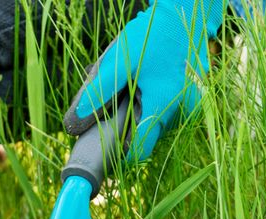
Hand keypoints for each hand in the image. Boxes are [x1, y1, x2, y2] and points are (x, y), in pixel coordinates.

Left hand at [64, 0, 223, 160]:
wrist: (184, 12)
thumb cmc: (150, 36)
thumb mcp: (117, 63)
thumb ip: (95, 95)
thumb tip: (72, 126)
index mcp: (163, 106)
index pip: (140, 151)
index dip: (119, 158)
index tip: (102, 153)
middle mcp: (182, 110)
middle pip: (146, 136)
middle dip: (125, 130)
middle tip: (110, 109)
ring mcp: (190, 104)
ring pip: (155, 123)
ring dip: (138, 115)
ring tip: (128, 91)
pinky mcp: (192, 96)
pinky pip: (165, 110)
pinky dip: (149, 104)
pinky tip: (142, 86)